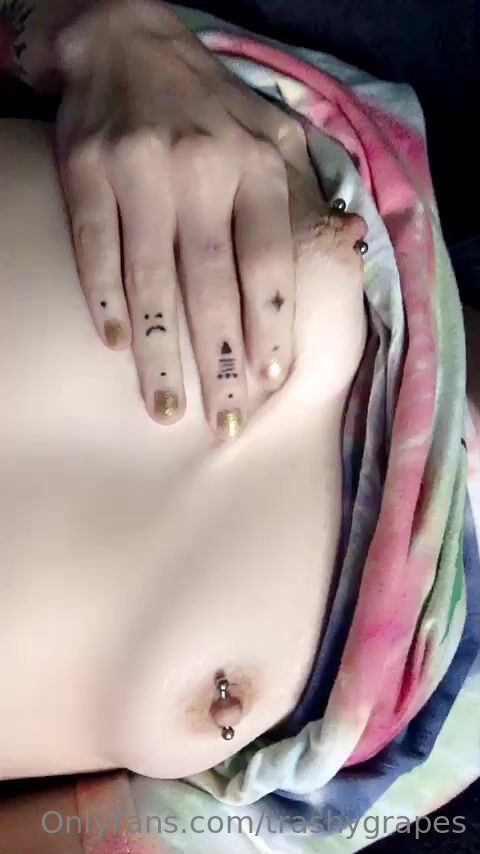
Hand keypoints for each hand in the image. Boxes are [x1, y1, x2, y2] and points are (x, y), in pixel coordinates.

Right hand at [56, 0, 365, 435]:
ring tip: (164, 408)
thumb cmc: (211, 109)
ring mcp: (140, 168)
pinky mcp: (86, 169)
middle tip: (223, 422)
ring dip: (160, 351)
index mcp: (259, 165)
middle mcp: (204, 167)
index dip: (269, 327)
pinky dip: (103, 299)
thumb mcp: (274, 136)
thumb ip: (304, 194)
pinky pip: (95, 247)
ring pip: (152, 278)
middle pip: (213, 283)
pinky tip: (114, 345)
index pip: (269, 263)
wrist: (127, 43)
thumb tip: (345, 250)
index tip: (268, 383)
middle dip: (220, 360)